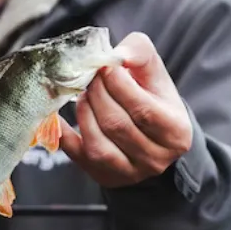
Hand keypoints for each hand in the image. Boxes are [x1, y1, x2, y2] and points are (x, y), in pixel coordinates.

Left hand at [60, 32, 192, 187]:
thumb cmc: (151, 99)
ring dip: (83, 112)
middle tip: (89, 76)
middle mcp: (155, 158)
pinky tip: (54, 114)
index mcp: (175, 132)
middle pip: (116, 124)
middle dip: (97, 94)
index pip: (142, 109)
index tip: (104, 66)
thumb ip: (140, 54)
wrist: (149, 136)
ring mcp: (129, 172)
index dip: (118, 84)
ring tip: (83, 93)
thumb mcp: (155, 75)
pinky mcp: (103, 176)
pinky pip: (76, 155)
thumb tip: (118, 54)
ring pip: (97, 144)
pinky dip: (62, 133)